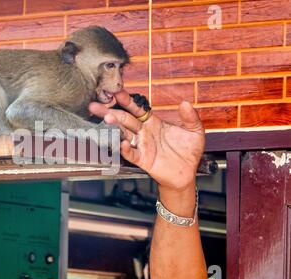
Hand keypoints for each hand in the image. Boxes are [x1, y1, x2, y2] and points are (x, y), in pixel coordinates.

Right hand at [89, 90, 204, 191]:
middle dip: (110, 111)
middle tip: (96, 105)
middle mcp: (144, 133)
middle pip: (124, 120)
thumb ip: (190, 117)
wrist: (187, 173)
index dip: (127, 101)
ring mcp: (142, 146)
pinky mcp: (143, 159)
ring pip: (124, 134)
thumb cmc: (188, 151)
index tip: (117, 92)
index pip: (137, 109)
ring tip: (106, 118)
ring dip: (114, 127)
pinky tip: (122, 143)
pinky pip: (131, 153)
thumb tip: (186, 103)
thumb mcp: (194, 131)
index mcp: (153, 122)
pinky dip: (125, 149)